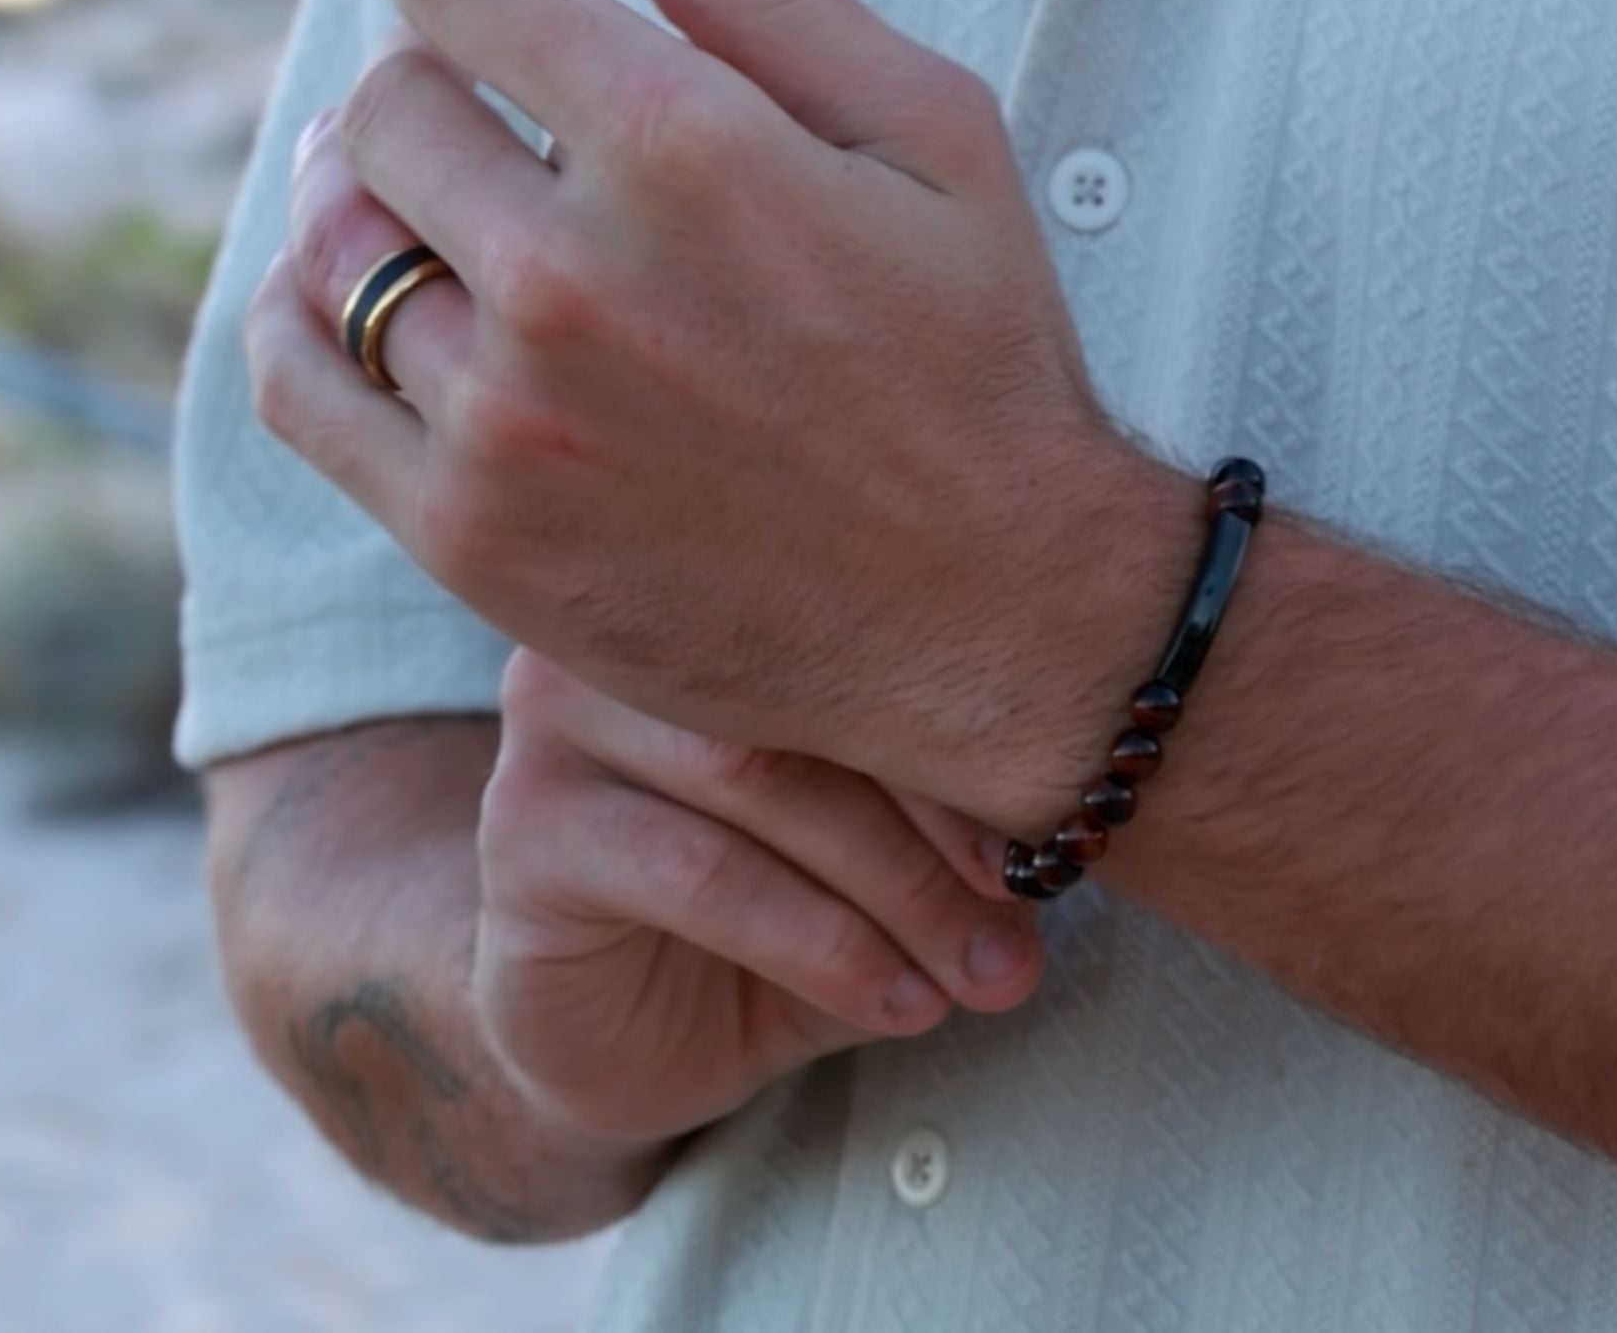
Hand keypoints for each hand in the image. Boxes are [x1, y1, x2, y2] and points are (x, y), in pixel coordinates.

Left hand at [250, 0, 1190, 835]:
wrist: (990, 615)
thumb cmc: (979, 359)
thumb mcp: (932, 135)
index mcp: (687, 149)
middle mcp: (573, 277)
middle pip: (383, 108)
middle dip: (422, 79)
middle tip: (470, 101)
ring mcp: (510, 419)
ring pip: (332, 243)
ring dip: (361, 194)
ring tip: (418, 195)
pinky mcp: (471, 536)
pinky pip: (297, 386)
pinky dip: (295, 319)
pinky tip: (353, 302)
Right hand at [475, 650, 1043, 1147]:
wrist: (622, 1026)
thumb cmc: (772, 907)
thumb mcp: (880, 847)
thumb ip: (952, 813)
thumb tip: (1090, 822)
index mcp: (724, 590)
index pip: (862, 618)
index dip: (968, 714)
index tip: (1060, 817)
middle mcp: (632, 630)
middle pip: (810, 688)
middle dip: (934, 820)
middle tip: (1022, 926)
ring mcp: (563, 721)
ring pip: (756, 773)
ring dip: (891, 887)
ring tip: (971, 976)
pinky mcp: (526, 831)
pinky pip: (697, 871)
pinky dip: (818, 943)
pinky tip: (893, 1003)